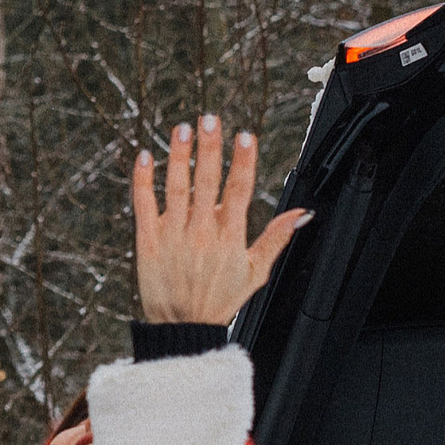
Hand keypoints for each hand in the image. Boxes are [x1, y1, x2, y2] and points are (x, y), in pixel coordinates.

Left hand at [132, 116, 311, 324]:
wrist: (182, 326)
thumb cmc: (219, 299)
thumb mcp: (255, 272)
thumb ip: (276, 239)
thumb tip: (302, 215)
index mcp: (230, 238)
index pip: (239, 191)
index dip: (242, 162)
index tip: (245, 136)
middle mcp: (201, 233)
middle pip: (207, 182)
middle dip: (210, 148)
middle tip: (210, 119)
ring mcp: (172, 235)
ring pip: (176, 188)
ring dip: (178, 157)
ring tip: (181, 129)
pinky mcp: (147, 241)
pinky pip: (143, 205)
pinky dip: (142, 181)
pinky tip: (144, 157)